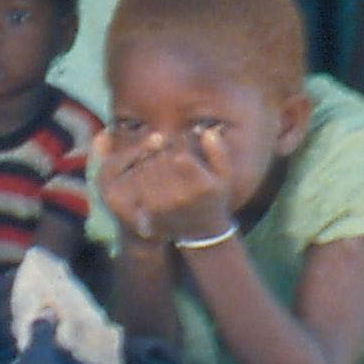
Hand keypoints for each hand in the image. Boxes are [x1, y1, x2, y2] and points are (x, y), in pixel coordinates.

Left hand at [97, 128, 238, 250]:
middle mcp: (181, 195)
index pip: (178, 153)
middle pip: (160, 161)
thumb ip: (218, 152)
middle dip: (160, 154)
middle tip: (163, 155)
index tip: (180, 151)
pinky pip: (139, 188)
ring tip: (155, 166)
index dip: (176, 148)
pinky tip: (147, 181)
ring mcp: (164, 205)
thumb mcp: (224, 176)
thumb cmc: (213, 198)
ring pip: (146, 172)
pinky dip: (140, 181)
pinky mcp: (151, 213)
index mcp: (200, 183)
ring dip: (147, 165)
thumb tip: (206, 130)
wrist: (202, 233)